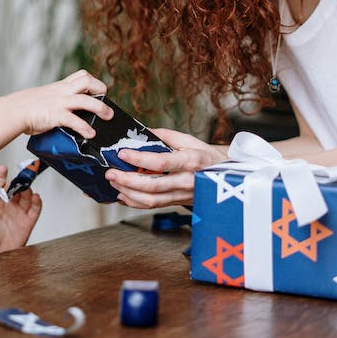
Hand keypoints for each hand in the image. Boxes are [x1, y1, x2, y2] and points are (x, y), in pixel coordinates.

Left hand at [0, 165, 41, 258]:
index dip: (1, 176)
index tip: (2, 169)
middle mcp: (8, 204)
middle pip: (15, 187)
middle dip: (18, 180)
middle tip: (19, 176)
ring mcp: (18, 212)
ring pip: (26, 195)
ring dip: (27, 189)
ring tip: (25, 187)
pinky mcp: (27, 221)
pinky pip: (35, 209)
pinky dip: (37, 202)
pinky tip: (35, 197)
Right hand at [10, 69, 111, 137]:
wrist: (13, 111)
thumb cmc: (26, 107)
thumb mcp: (45, 97)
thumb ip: (57, 101)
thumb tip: (66, 111)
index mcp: (60, 87)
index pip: (81, 75)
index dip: (94, 82)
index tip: (99, 91)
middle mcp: (62, 92)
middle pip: (87, 80)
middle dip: (100, 89)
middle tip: (105, 100)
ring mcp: (60, 103)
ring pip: (86, 100)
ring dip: (100, 108)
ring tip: (107, 116)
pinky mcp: (56, 115)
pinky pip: (75, 121)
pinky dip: (85, 128)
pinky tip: (90, 134)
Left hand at [104, 128, 226, 208]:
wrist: (225, 178)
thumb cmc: (206, 156)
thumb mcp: (190, 140)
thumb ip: (165, 136)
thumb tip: (141, 131)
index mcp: (190, 161)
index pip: (161, 162)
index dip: (139, 159)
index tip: (122, 153)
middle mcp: (186, 181)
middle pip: (152, 186)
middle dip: (127, 180)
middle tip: (111, 172)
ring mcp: (182, 195)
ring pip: (151, 200)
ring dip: (128, 192)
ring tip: (114, 182)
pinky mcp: (177, 203)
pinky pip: (153, 206)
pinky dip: (134, 202)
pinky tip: (123, 194)